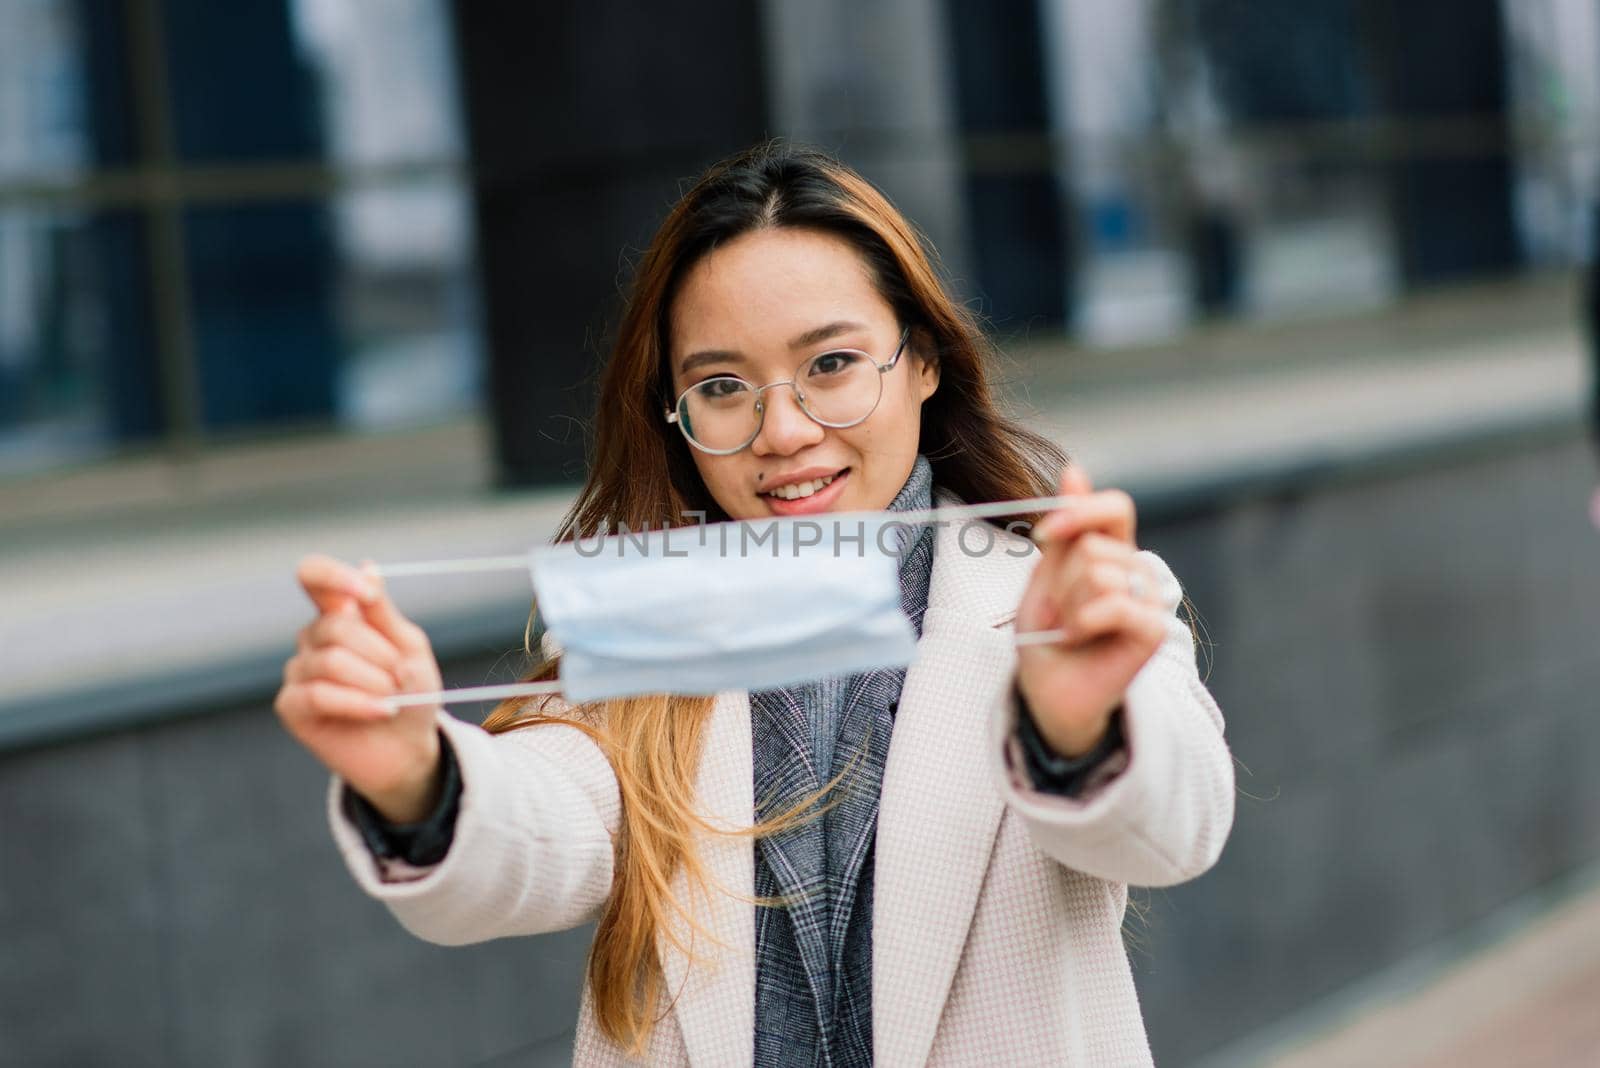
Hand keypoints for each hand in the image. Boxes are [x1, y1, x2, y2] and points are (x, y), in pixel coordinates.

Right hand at [274, 554, 445, 821]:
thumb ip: (382, 611)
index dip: (333, 577)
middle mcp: (313, 638)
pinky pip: (318, 694)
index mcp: (339, 614)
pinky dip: (357, 703)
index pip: (313, 575)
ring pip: (331, 661)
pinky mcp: (292, 705)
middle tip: (400, 676)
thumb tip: (366, 567)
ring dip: (373, 681)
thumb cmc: (411, 692)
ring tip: (392, 698)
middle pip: (336, 626)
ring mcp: (299, 671)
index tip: (365, 595)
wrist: (409, 748)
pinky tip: (380, 711)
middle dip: (379, 653)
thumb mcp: (408, 646)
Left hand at [1013, 465, 1165, 757]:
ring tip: (1069, 628)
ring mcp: (1148, 600)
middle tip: (1059, 613)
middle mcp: (1137, 570)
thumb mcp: (1045, 575)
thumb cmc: (1047, 635)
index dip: (1080, 511)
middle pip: (1092, 546)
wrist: (1049, 692)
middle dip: (1060, 581)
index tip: (1046, 534)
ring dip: (1067, 606)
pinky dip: (1083, 622)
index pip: (1115, 506)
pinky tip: (1081, 638)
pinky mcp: (1152, 630)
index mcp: (1114, 551)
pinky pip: (1115, 605)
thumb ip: (1064, 530)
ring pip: (1099, 574)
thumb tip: (1074, 469)